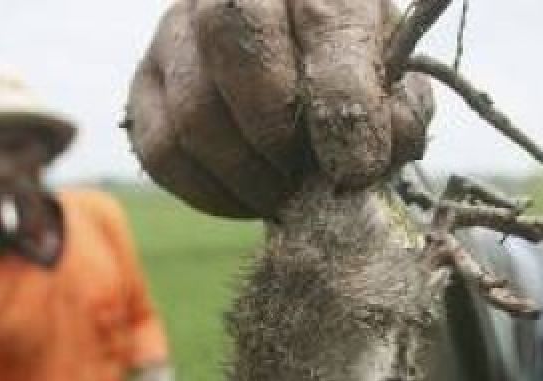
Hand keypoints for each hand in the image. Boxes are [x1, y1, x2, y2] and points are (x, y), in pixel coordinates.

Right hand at [126, 0, 434, 219]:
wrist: (294, 64)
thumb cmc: (352, 71)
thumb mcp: (393, 78)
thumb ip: (397, 112)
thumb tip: (364, 158)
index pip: (323, 21)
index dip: (341, 103)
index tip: (358, 167)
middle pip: (231, 40)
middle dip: (276, 130)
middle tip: (306, 177)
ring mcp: (176, 33)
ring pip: (193, 111)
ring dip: (247, 174)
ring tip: (284, 194)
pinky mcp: (145, 85)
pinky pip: (162, 151)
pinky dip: (210, 192)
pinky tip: (248, 197)